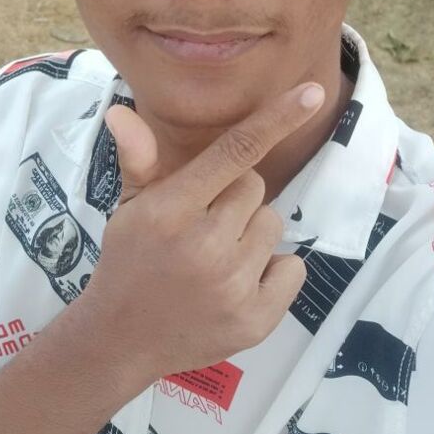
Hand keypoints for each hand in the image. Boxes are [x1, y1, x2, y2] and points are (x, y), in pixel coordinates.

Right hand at [84, 82, 324, 382]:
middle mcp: (205, 245)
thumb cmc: (129, 261)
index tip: (312, 93)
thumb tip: (121, 111)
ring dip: (253, 235)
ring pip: (273, 225)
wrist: (120, 339)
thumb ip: (139, 160)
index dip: (276, 119)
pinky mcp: (255, 319)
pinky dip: (274, 273)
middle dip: (234, 201)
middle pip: (255, 188)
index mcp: (171, 210)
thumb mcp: (129, 209)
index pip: (234, 152)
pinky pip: (292, 268)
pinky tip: (237, 286)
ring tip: (216, 260)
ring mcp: (233, 286)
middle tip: (203, 228)